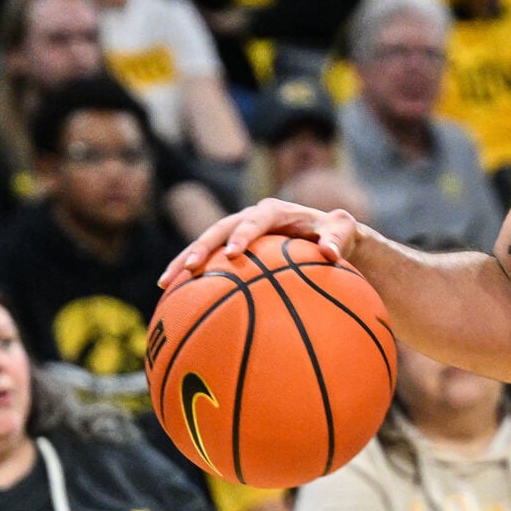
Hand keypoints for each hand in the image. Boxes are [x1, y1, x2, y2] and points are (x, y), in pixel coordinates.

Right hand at [162, 198, 359, 287]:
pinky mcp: (232, 250)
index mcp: (275, 211)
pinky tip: (174, 299)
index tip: (234, 254)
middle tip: (190, 268)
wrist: (328, 237)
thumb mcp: (345, 232)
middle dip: (202, 248)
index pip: (256, 219)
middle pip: (220, 230)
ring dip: (185, 262)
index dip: (243, 234)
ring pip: (206, 245)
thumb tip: (330, 253)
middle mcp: (250, 218)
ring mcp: (238, 234)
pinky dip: (192, 277)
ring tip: (165, 284)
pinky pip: (210, 263)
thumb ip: (338, 238)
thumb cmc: (337, 236)